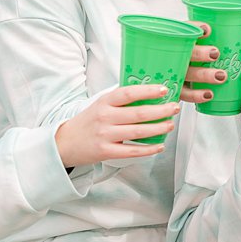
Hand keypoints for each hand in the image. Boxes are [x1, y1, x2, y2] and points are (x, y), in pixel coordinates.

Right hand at [54, 84, 179, 166]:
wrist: (65, 142)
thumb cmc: (89, 122)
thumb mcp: (100, 104)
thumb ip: (120, 100)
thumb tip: (148, 92)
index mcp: (104, 102)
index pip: (128, 93)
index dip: (148, 91)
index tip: (164, 90)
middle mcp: (105, 117)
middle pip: (138, 113)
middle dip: (160, 111)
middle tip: (174, 108)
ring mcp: (105, 135)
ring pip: (138, 132)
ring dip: (158, 128)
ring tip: (170, 124)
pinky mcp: (106, 152)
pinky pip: (133, 151)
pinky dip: (149, 149)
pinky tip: (160, 146)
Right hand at [182, 22, 225, 105]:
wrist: (171, 78)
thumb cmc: (197, 57)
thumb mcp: (203, 44)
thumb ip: (217, 39)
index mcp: (182, 40)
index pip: (185, 29)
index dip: (194, 27)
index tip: (207, 29)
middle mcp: (177, 55)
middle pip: (185, 52)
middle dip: (200, 53)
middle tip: (215, 53)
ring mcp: (176, 72)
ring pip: (186, 73)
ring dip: (203, 75)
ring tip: (220, 76)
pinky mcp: (177, 88)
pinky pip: (184, 93)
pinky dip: (196, 95)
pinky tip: (208, 94)